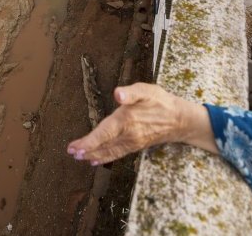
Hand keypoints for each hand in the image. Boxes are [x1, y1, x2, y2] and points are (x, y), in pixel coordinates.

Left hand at [66, 83, 191, 164]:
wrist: (179, 119)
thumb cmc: (160, 101)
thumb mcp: (146, 90)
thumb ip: (131, 92)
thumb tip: (118, 94)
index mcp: (127, 120)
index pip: (104, 133)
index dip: (89, 142)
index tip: (75, 147)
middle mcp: (128, 135)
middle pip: (103, 145)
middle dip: (86, 150)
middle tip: (72, 153)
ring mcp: (132, 142)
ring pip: (109, 151)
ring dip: (93, 155)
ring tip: (80, 157)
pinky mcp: (135, 146)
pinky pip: (117, 154)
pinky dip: (105, 158)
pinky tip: (96, 161)